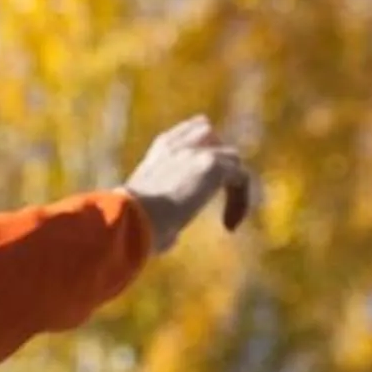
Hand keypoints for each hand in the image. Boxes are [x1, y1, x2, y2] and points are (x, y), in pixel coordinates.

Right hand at [123, 115, 253, 252]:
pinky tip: (230, 226)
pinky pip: (242, 178)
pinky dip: (240, 202)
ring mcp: (196, 152)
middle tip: (224, 194)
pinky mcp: (213, 165)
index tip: (207, 178)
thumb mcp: (144, 217)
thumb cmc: (130, 226)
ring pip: (232, 158)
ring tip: (229, 221)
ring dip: (235, 187)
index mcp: (158, 152)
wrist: (129, 220)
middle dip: (221, 161)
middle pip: (212, 136)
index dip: (203, 150)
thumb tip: (172, 238)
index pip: (188, 133)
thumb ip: (162, 219)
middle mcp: (178, 145)